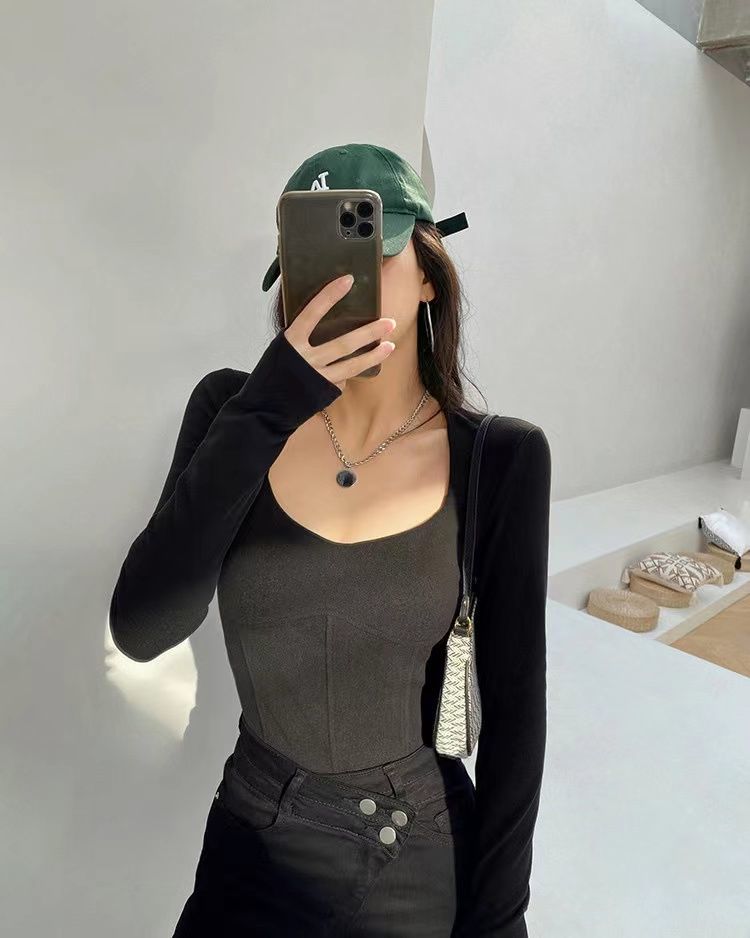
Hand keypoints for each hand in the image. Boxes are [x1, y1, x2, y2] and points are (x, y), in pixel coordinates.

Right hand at [282, 273, 395, 390]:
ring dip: (374, 355)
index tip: (348, 280)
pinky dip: (348, 372)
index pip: (312, 312)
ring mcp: (316, 377)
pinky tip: (355, 368)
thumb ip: (302, 337)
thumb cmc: (273, 373)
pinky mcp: (323, 392)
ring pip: (352, 366)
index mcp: (290, 341)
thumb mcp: (282, 349)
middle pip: (343, 344)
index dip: (329, 295)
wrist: (264, 407)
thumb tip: (326, 321)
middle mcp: (304, 359)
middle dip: (369, 333)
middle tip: (390, 322)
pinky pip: (342, 379)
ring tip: (390, 345)